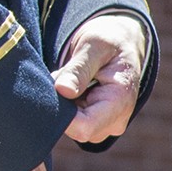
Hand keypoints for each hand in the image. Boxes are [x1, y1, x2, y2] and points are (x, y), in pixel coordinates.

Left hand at [54, 13, 146, 144]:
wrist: (119, 44)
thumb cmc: (108, 42)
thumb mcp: (94, 46)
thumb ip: (78, 69)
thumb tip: (62, 90)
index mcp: (120, 101)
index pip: (85, 127)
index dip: (62, 116)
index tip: (51, 90)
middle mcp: (115, 120)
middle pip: (74, 128)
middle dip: (59, 106)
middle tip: (59, 77)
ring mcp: (105, 124)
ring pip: (69, 126)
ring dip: (60, 104)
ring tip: (68, 79)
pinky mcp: (94, 122)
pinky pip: (70, 121)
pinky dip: (63, 104)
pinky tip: (69, 87)